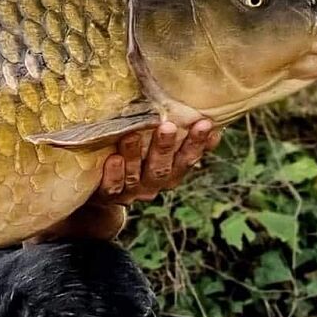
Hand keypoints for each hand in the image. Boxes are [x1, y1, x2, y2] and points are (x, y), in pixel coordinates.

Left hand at [96, 119, 220, 204]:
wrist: (105, 193)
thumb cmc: (139, 160)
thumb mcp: (162, 150)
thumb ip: (182, 136)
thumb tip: (212, 121)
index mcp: (171, 173)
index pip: (188, 159)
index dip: (197, 143)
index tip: (205, 123)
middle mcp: (154, 185)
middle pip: (162, 168)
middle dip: (166, 147)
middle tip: (168, 126)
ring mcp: (131, 191)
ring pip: (135, 175)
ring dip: (135, 155)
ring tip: (132, 134)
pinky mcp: (108, 195)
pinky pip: (112, 187)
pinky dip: (114, 174)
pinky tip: (114, 158)